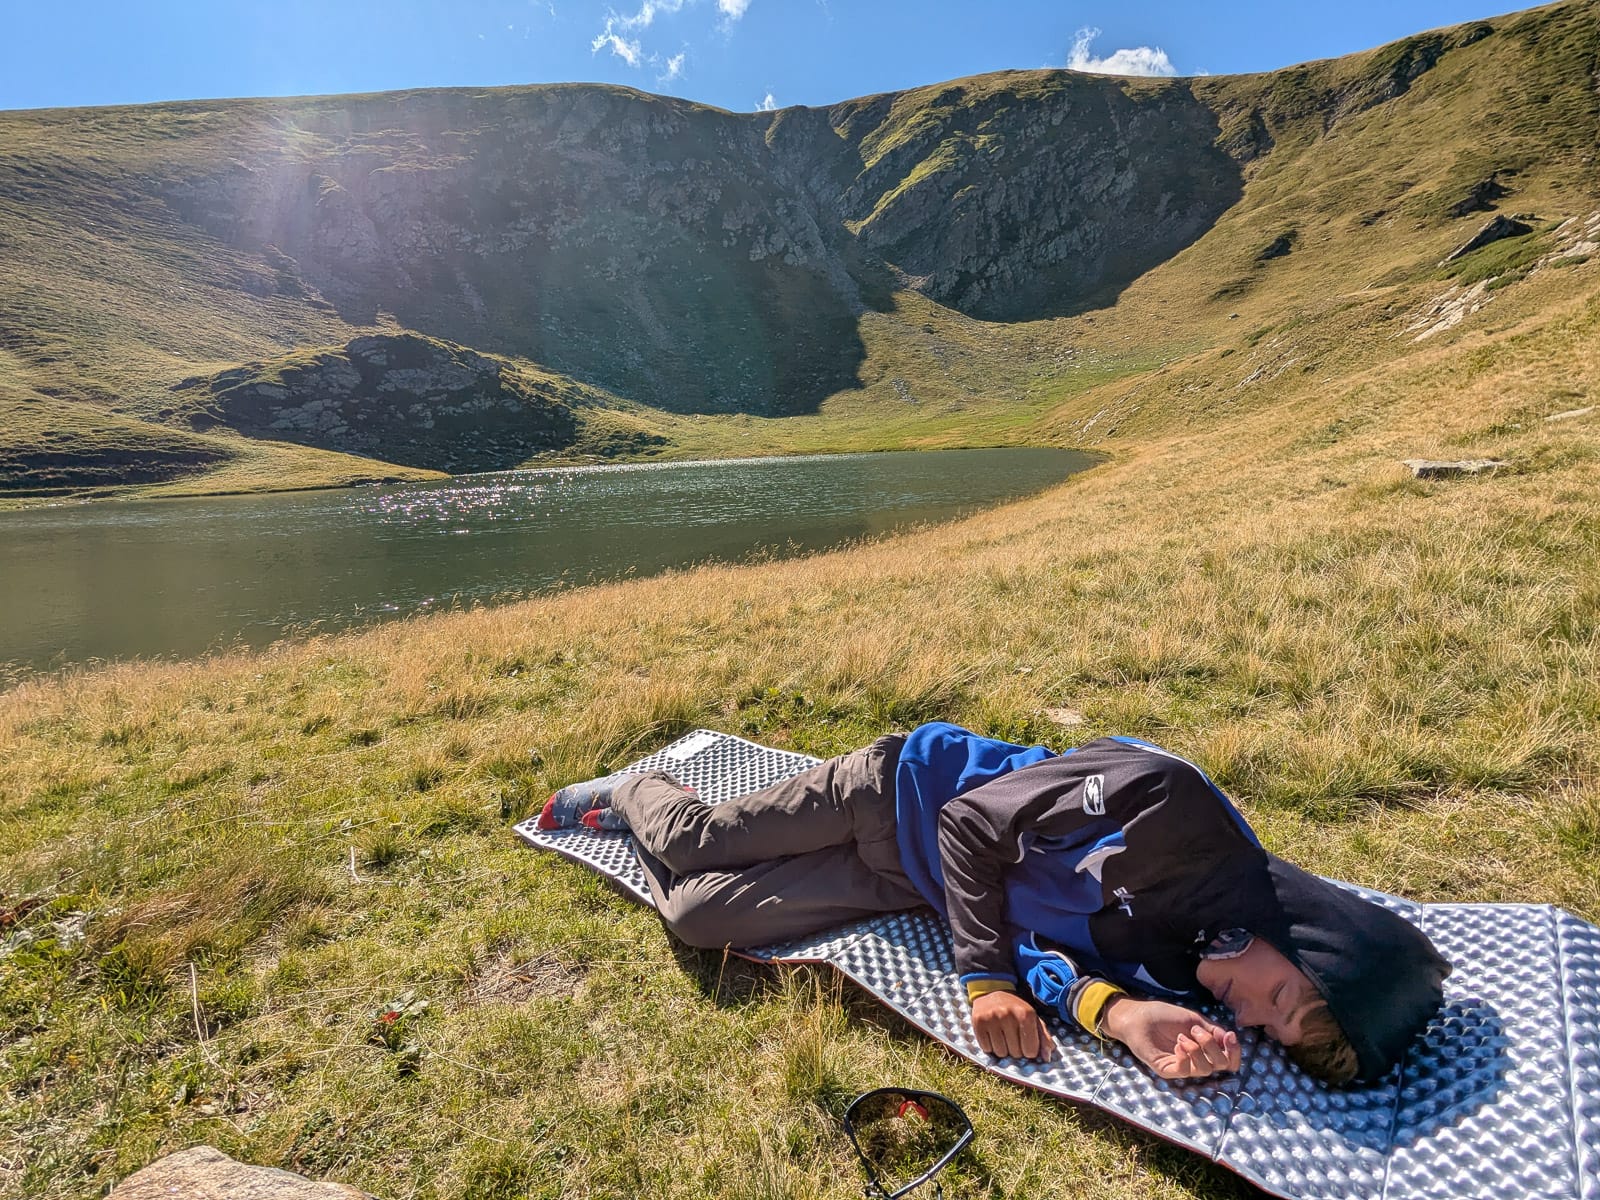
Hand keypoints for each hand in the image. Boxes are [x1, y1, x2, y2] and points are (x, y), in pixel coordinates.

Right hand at [970, 990, 1055, 1060]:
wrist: (991, 991)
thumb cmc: (1015, 1008)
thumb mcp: (1032, 1018)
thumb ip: (1043, 1037)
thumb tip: (1047, 1057)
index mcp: (1026, 1014)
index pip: (1031, 1050)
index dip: (1029, 1051)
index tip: (1026, 1043)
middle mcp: (1008, 1015)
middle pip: (1015, 1053)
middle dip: (1016, 1050)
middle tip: (1013, 1037)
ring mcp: (992, 1019)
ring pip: (1000, 1052)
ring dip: (1003, 1049)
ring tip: (1003, 1036)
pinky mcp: (978, 1023)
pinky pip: (986, 1049)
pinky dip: (990, 1046)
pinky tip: (992, 1035)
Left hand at [1099, 996, 1239, 1079]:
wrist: (1138, 1015)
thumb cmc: (1163, 1015)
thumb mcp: (1193, 1019)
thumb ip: (1212, 1030)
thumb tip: (1230, 1038)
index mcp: (1204, 1050)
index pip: (1228, 1061)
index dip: (1234, 1052)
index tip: (1229, 1036)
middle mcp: (1195, 1061)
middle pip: (1220, 1067)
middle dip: (1214, 1047)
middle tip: (1197, 1030)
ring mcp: (1181, 1067)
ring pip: (1204, 1070)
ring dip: (1198, 1049)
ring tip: (1183, 1035)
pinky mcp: (1166, 1070)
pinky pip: (1184, 1071)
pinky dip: (1185, 1056)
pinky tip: (1177, 1043)